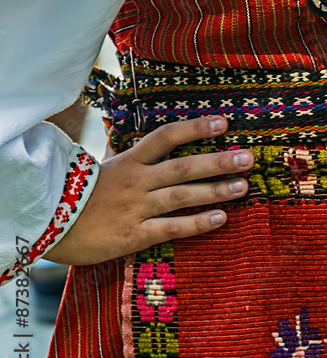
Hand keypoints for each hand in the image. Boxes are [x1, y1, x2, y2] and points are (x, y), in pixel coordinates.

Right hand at [44, 116, 253, 265]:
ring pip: (182, 195)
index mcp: (128, 161)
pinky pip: (171, 227)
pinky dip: (197, 223)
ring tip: (243, 186)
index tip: (223, 123)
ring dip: (215, 190)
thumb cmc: (80, 196)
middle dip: (218, 161)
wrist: (47, 225)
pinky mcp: (134, 234)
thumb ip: (131, 155)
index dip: (195, 128)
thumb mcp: (105, 168)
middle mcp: (136, 181)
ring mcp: (135, 208)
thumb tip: (155, 139)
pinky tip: (221, 218)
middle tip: (248, 158)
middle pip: (182, 166)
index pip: (165, 137)